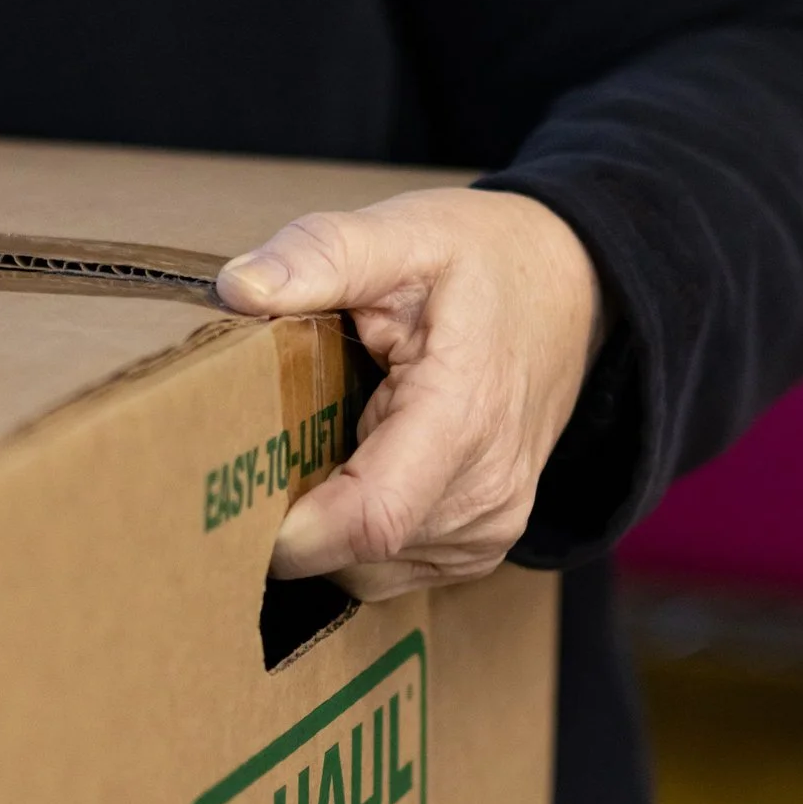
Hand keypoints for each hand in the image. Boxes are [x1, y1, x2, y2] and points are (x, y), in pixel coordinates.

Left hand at [215, 188, 603, 600]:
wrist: (577, 289)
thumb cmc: (487, 260)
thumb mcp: (404, 232)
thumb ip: (321, 254)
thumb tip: (237, 288)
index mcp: (463, 417)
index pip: (368, 520)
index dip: (286, 533)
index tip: (225, 498)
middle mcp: (486, 492)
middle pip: (353, 553)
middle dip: (286, 517)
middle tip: (250, 445)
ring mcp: (489, 526)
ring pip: (365, 571)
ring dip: (320, 525)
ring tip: (317, 438)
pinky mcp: (481, 544)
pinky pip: (390, 568)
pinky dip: (352, 532)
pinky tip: (354, 462)